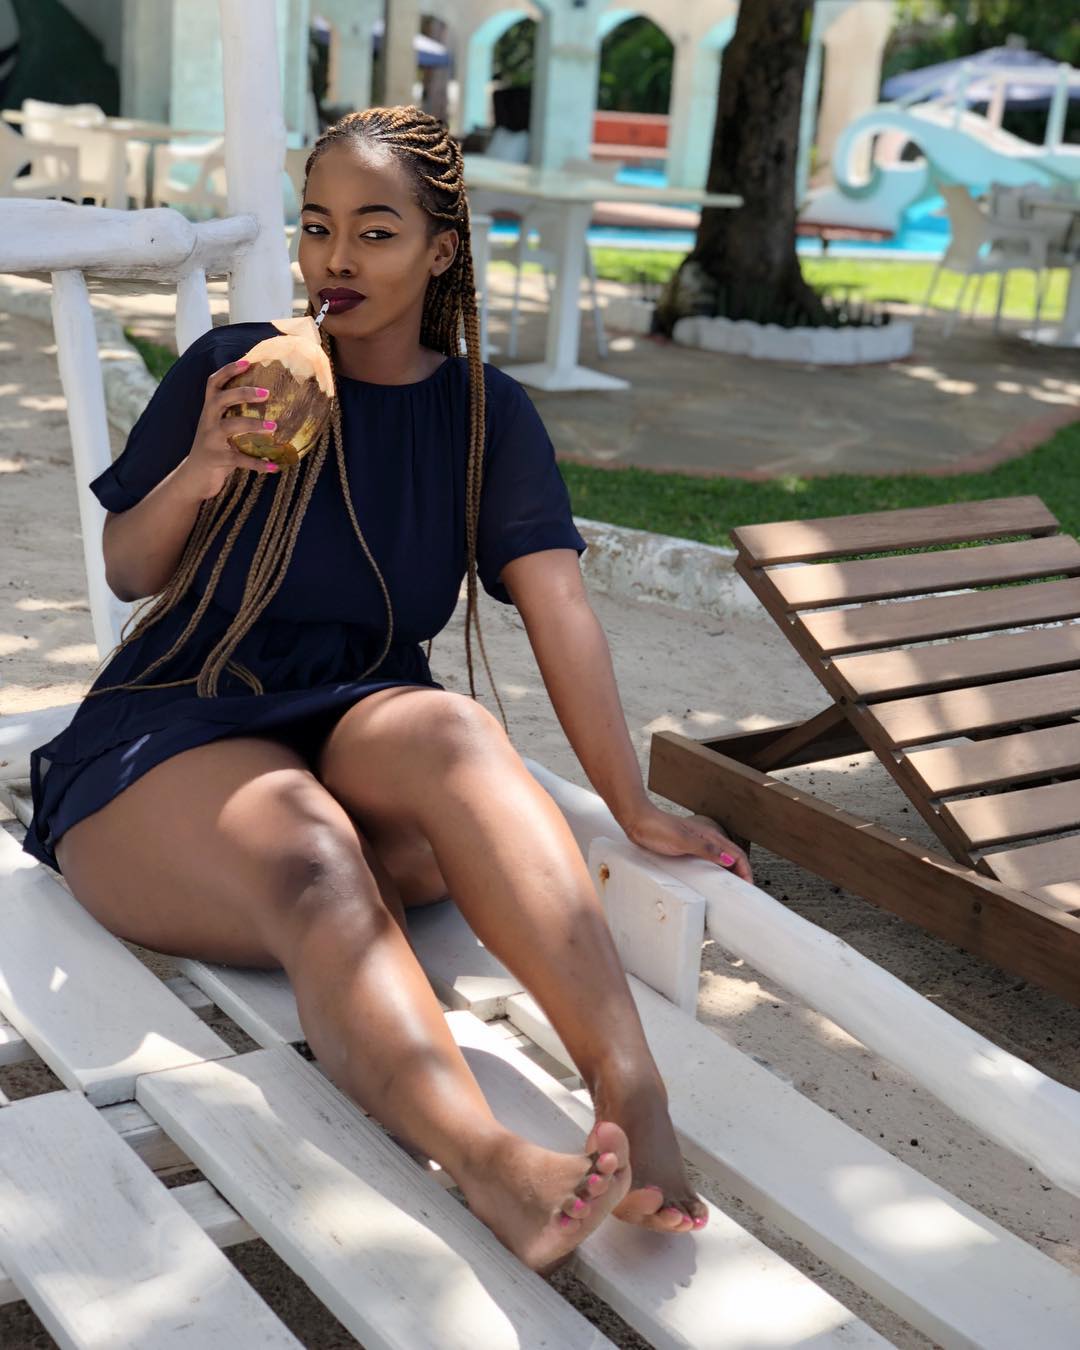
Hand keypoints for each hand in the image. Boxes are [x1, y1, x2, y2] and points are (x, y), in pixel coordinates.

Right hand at [176, 358, 279, 500]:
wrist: (192, 478)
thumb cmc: (214, 448)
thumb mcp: (220, 428)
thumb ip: (235, 415)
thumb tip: (269, 402)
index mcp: (209, 410)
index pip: (213, 383)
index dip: (228, 370)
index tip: (248, 361)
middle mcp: (207, 421)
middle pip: (220, 399)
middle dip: (242, 393)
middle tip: (267, 393)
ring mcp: (209, 440)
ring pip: (229, 426)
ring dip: (253, 425)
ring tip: (274, 427)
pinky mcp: (215, 459)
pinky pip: (239, 459)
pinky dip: (257, 463)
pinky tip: (274, 466)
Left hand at [622, 803, 752, 882]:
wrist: (638, 821)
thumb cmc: (657, 828)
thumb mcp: (683, 840)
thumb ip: (706, 849)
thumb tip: (729, 860)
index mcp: (710, 836)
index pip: (737, 854)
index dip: (746, 870)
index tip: (749, 886)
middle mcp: (707, 839)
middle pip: (732, 857)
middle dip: (741, 872)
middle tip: (744, 890)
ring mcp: (697, 843)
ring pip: (721, 858)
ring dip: (729, 872)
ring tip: (730, 888)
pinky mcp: (687, 848)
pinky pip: (708, 860)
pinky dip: (715, 870)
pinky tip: (709, 878)